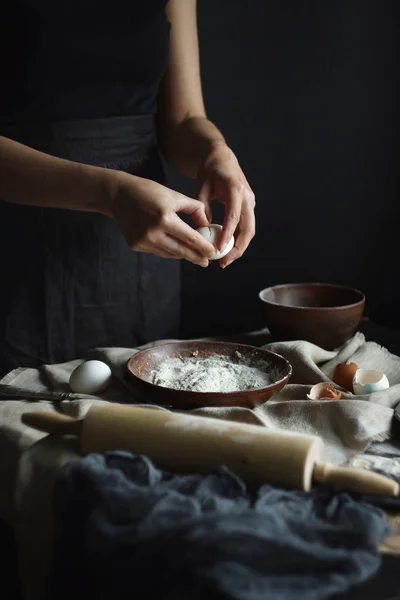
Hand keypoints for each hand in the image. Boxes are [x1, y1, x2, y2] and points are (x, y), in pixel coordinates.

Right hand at [108, 171, 215, 265]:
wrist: (118, 195)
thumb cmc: (149, 192)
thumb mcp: (174, 195)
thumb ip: (194, 209)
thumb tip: (207, 225)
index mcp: (164, 218)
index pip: (190, 238)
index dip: (204, 247)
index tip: (214, 252)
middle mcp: (153, 232)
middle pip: (181, 250)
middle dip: (196, 257)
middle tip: (206, 262)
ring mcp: (143, 241)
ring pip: (169, 253)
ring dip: (183, 256)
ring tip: (195, 257)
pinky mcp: (135, 245)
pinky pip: (158, 251)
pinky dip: (169, 251)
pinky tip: (177, 250)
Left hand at [196, 141, 255, 267]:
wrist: (221, 158)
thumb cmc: (210, 170)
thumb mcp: (202, 186)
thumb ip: (202, 207)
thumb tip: (203, 229)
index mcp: (235, 189)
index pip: (234, 217)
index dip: (227, 235)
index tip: (218, 249)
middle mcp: (247, 197)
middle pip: (248, 229)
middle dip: (238, 248)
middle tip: (224, 262)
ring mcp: (250, 202)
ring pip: (249, 230)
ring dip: (239, 247)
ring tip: (225, 260)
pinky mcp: (248, 207)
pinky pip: (245, 226)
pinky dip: (237, 239)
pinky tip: (226, 249)